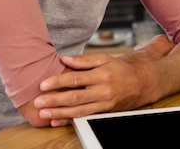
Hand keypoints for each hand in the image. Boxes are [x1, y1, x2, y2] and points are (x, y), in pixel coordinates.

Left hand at [34, 53, 151, 125]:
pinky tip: (58, 121)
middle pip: (75, 97)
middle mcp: (103, 90)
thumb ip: (84, 60)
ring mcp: (104, 103)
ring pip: (78, 110)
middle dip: (54, 100)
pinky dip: (70, 120)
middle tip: (38, 102)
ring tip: (44, 114)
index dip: (58, 82)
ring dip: (59, 113)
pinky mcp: (105, 112)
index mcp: (101, 74)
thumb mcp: (104, 59)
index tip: (43, 85)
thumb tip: (64, 59)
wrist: (141, 83)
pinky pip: (85, 117)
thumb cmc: (120, 69)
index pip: (75, 78)